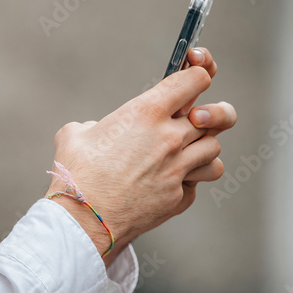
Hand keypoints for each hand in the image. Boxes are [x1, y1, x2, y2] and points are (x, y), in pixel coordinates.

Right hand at [46, 47, 235, 260]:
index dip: (197, 73)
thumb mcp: (76, 134)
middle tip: (199, 116)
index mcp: (146, 113)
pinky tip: (169, 179)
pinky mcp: (180, 197)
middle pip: (216, 116)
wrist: (83, 219)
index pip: (195, 80)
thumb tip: (95, 131)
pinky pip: (198, 181)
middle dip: (210, 113)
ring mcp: (179, 170)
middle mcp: (170, 138)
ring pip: (214, 149)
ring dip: (202, 146)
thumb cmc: (76, 173)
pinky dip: (189, 177)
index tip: (192, 76)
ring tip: (183, 150)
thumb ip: (94, 125)